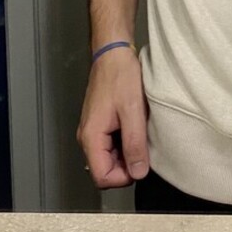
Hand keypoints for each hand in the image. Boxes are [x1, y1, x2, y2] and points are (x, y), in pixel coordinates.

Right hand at [77, 47, 149, 187]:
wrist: (113, 53)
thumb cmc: (122, 77)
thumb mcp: (133, 110)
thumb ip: (134, 143)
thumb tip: (138, 174)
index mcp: (91, 137)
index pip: (102, 177)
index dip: (123, 177)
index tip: (141, 163)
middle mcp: (87, 138)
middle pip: (105, 170)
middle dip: (126, 166)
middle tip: (144, 147)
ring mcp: (93, 132)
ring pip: (109, 159)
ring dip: (127, 154)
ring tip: (141, 134)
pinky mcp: (100, 125)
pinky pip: (111, 146)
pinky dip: (125, 144)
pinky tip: (136, 129)